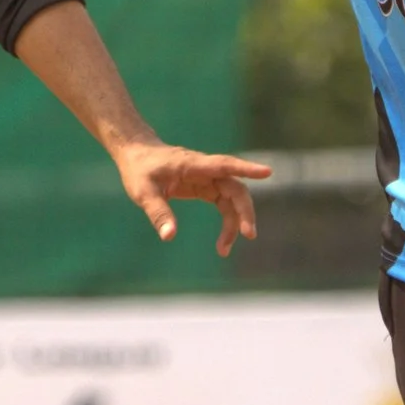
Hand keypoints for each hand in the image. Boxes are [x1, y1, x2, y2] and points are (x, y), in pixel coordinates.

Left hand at [110, 140, 272, 256]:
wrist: (136, 154)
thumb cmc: (139, 169)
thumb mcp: (142, 192)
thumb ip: (157, 212)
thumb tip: (170, 236)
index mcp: (193, 165)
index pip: (224, 165)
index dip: (246, 169)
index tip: (267, 173)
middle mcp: (205, 170)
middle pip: (235, 188)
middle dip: (244, 211)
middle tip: (248, 235)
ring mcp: (207, 179)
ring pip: (232, 199)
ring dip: (234, 223)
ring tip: (224, 250)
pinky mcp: (205, 187)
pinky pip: (224, 204)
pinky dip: (227, 222)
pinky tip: (223, 242)